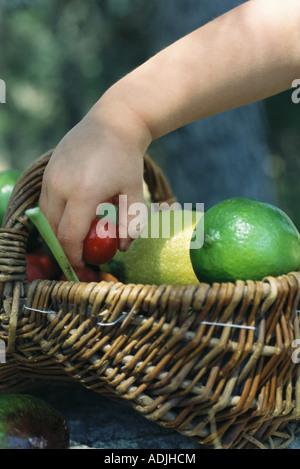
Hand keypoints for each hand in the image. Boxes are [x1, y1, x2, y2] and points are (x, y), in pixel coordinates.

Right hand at [39, 94, 150, 267]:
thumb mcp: (135, 193)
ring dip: (56, 233)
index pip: (69, 237)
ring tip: (75, 240)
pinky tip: (71, 218)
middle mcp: (60, 185)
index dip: (74, 257)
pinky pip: (45, 202)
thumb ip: (131, 224)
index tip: (83, 267)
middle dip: (63, 249)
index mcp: (84, 193)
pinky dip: (54, 216)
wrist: (113, 121)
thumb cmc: (127, 159)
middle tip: (78, 258)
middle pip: (52, 231)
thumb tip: (121, 249)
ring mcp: (50, 176)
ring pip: (45, 217)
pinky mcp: (47, 171)